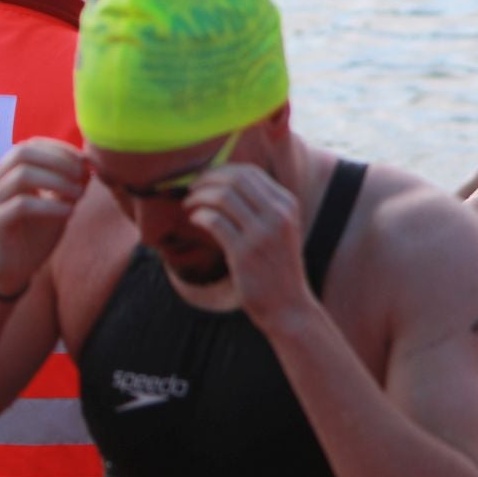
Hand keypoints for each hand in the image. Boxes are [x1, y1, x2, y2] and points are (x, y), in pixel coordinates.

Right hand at [0, 139, 90, 296]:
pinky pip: (22, 205)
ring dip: (58, 182)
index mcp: (7, 172)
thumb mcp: (58, 202)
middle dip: (60, 161)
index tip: (85, 163)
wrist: (12, 269)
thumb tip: (90, 163)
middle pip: (24, 152)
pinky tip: (69, 213)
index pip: (32, 144)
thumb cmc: (36, 233)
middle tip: (83, 177)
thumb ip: (70, 182)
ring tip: (79, 196)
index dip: (62, 149)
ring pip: (23, 175)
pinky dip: (51, 206)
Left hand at [182, 165, 312, 331]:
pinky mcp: (245, 252)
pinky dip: (199, 216)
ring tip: (189, 205)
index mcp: (288, 204)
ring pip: (223, 196)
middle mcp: (279, 214)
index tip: (206, 180)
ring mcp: (263, 233)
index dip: (222, 171)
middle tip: (191, 189)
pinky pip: (214, 221)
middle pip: (235, 179)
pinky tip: (194, 220)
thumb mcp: (280, 230)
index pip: (250, 172)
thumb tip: (224, 183)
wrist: (289, 306)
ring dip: (198, 196)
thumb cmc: (277, 268)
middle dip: (207, 179)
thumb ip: (262, 207)